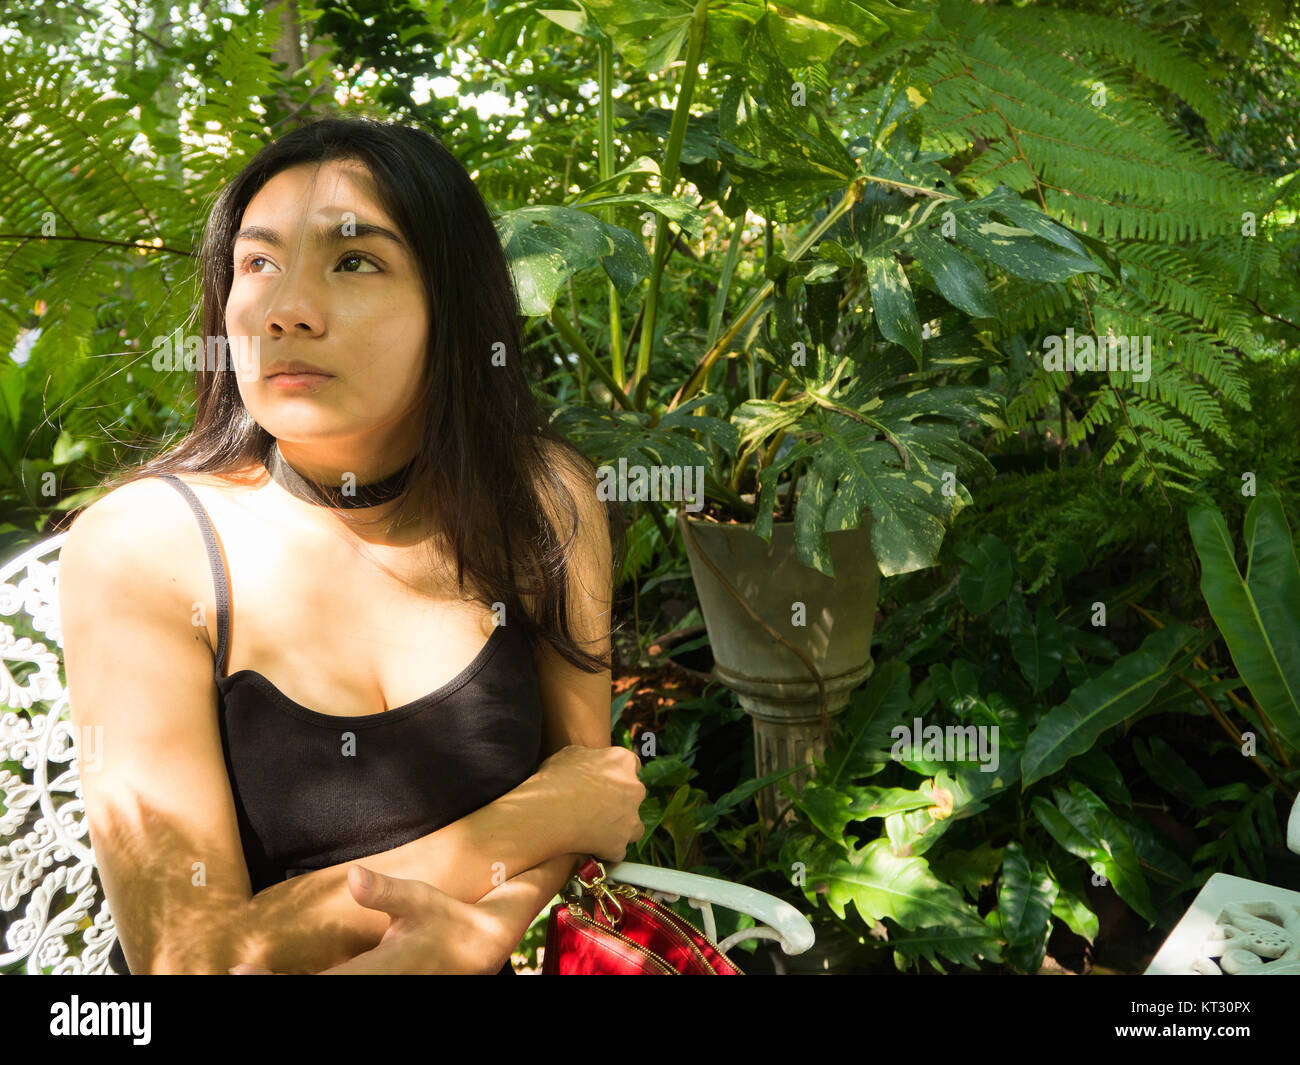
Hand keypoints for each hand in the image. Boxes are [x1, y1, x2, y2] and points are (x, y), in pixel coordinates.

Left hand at [229, 865, 512, 974]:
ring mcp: (380, 995)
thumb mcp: (421, 899)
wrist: (482, 949)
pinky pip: (338, 991)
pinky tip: (287, 977)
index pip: (319, 986)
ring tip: (250, 974)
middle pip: (316, 998)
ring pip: (323, 1000)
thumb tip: (354, 876)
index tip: (241, 971)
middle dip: (272, 988)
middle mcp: (375, 990)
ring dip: (289, 987)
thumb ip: (385, 891)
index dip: (275, 983)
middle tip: (235, 972)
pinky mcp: (380, 992)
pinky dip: (309, 985)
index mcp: (378, 972)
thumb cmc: (449, 919)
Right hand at [536, 744, 645, 861]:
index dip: (616, 774)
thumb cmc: (554, 780)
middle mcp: (634, 788)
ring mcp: (630, 819)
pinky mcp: (620, 844)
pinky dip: (605, 850)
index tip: (604, 782)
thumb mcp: (569, 755)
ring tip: (595, 830)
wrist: (546, 812)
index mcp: (623, 761)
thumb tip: (588, 764)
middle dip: (619, 801)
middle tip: (595, 807)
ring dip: (619, 827)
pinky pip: (617, 849)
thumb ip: (589, 757)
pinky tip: (588, 845)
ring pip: (633, 825)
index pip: (632, 765)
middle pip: (634, 795)